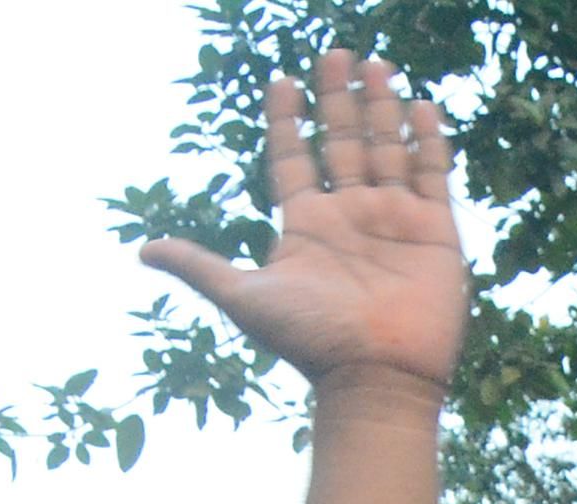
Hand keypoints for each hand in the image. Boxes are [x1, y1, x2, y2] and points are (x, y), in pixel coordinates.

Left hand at [142, 55, 468, 406]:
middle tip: (336, 54)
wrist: (376, 376)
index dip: (286, 121)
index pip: (292, 158)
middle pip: (341, 143)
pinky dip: (427, 142)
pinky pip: (432, 176)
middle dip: (337, 99)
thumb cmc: (310, 341)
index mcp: (304, 225)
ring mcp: (393, 221)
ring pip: (386, 150)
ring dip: (380, 107)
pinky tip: (421, 106)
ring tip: (374, 64)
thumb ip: (199, 266)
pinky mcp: (434, 233)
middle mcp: (349, 217)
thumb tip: (142, 250)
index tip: (282, 82)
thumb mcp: (244, 297)